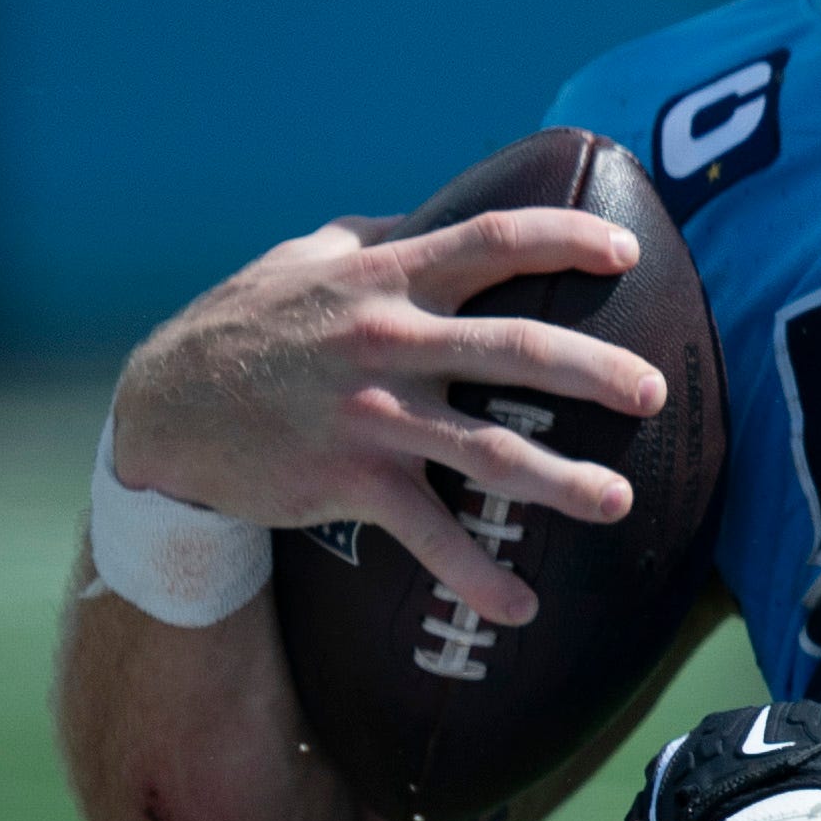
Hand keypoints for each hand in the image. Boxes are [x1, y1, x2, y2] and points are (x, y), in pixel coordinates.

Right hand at [109, 202, 665, 626]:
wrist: (164, 410)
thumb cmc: (243, 325)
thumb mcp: (302, 259)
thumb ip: (373, 236)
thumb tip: (425, 213)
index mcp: (388, 277)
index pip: (494, 241)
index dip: (567, 238)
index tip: (626, 250)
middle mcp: (389, 340)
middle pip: (518, 348)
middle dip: (598, 370)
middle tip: (655, 393)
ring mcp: (372, 414)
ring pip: (489, 450)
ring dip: (562, 482)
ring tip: (619, 503)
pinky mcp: (349, 481)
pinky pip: (428, 535)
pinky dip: (476, 576)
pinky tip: (520, 608)